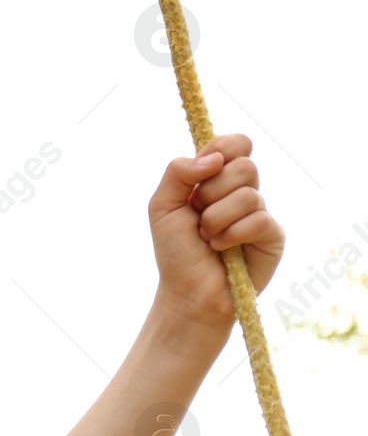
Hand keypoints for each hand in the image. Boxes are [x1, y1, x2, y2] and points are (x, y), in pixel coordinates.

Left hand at [148, 133, 284, 331]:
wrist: (188, 291)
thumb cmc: (175, 250)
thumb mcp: (162, 206)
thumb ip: (178, 172)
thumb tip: (213, 157)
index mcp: (216, 178)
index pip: (236, 144)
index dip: (223, 148)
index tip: (204, 169)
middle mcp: (241, 191)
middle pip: (244, 165)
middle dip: (211, 192)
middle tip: (198, 214)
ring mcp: (259, 212)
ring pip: (248, 194)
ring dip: (216, 219)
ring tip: (207, 237)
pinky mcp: (273, 235)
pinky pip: (258, 220)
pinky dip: (231, 235)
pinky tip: (221, 249)